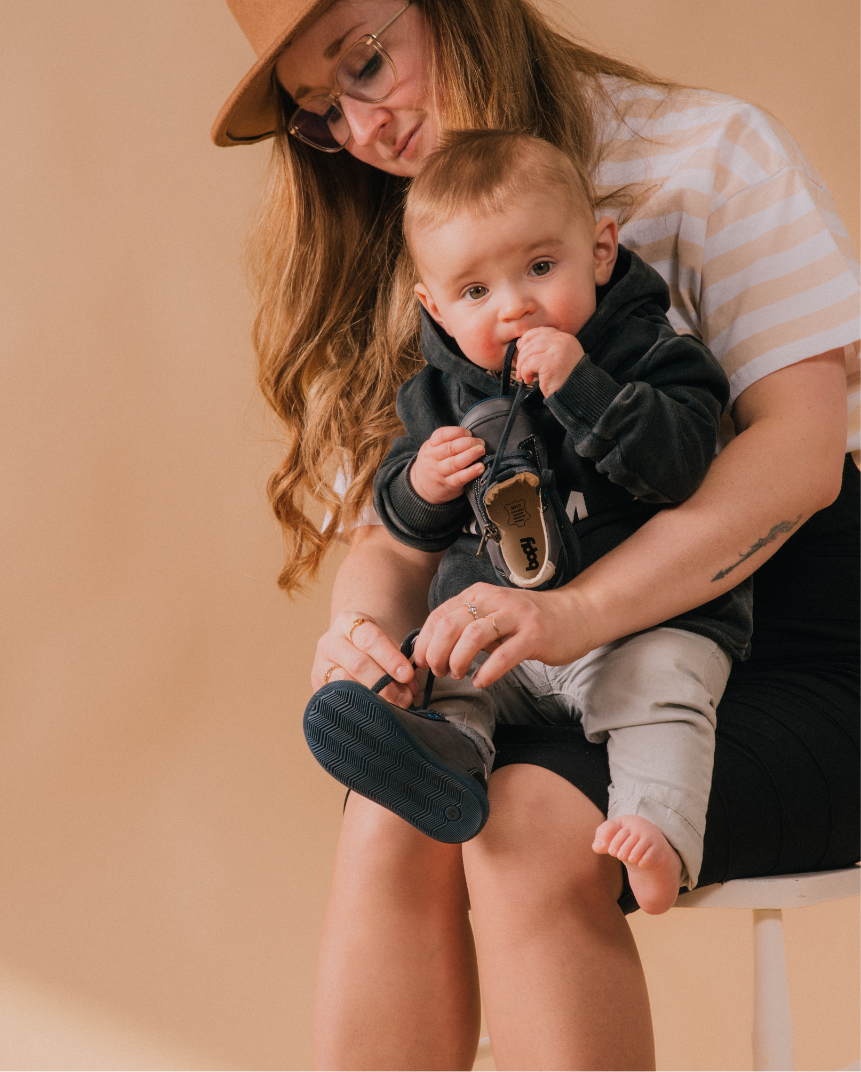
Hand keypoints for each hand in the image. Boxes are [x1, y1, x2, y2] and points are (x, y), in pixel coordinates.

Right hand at [312, 613, 418, 707]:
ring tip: (394, 706)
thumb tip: (411, 689)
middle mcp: (330, 642)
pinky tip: (374, 713)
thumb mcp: (385, 643)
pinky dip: (358, 707)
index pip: (370, 639)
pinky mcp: (317, 687)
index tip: (407, 674)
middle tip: (406, 697)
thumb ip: (399, 661)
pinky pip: (337, 700)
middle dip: (384, 683)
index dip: (390, 658)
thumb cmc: (372, 646)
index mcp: (348, 622)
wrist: (347, 648)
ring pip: (345, 684)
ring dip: (373, 697)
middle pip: (357, 664)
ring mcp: (320, 665)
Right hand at [409, 426, 485, 503]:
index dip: (457, 432)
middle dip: (468, 443)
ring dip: (470, 455)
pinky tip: (480, 467)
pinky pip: (459, 478)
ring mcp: (439, 472)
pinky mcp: (448, 484)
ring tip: (482, 451)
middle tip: (481, 443)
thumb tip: (472, 437)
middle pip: (450, 448)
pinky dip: (471, 472)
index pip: (441, 435)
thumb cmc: (434, 463)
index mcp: (430, 446)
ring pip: (454, 463)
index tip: (469, 433)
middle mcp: (433, 458)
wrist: (422, 486)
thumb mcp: (433, 449)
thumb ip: (448, 441)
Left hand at [412, 582, 596, 688]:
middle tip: (440, 671)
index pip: (439, 615)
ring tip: (458, 674)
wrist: (575, 615)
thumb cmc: (527, 622)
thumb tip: (432, 650)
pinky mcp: (534, 635)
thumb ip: (466, 628)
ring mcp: (515, 616)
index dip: (425, 641)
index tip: (422, 662)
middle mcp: (494, 600)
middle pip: (451, 624)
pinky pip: (504, 655)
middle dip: (437, 652)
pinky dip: (487, 672)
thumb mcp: (492, 618)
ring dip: (458, 660)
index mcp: (479, 594)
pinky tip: (482, 681)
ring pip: (473, 635)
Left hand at [515, 327, 584, 396]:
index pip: (541, 331)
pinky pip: (529, 363)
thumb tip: (519, 343)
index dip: (527, 339)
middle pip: (533, 342)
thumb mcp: (556, 358)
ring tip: (525, 375)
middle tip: (521, 369)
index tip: (521, 350)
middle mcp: (562, 341)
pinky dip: (525, 372)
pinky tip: (529, 379)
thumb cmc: (565, 379)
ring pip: (529, 352)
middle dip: (522, 356)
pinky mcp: (551, 363)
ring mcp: (557, 351)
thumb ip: (542, 348)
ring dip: (522, 365)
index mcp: (565, 338)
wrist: (576, 394)